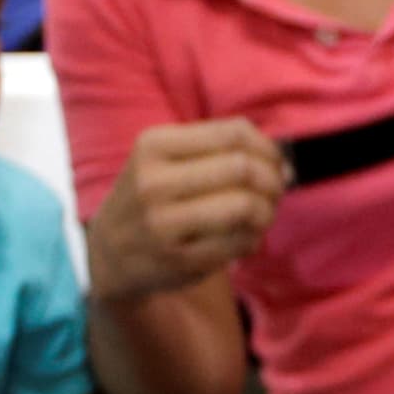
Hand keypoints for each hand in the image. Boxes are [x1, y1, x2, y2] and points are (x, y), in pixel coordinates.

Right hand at [85, 120, 288, 301]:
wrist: (109, 252)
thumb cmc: (151, 198)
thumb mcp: (165, 160)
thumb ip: (218, 150)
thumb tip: (284, 163)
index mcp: (153, 145)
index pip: (233, 134)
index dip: (267, 148)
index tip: (276, 163)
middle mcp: (153, 182)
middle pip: (243, 168)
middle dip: (272, 180)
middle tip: (275, 192)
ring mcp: (164, 223)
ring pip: (246, 205)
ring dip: (267, 212)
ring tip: (261, 215)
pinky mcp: (179, 259)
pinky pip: (241, 242)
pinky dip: (254, 239)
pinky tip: (243, 238)